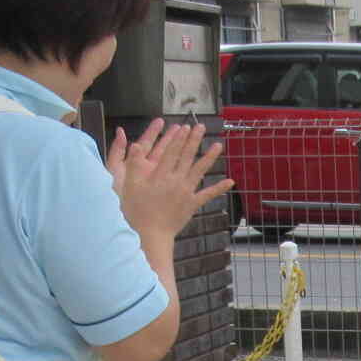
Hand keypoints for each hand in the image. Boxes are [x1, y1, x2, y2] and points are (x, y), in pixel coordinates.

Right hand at [110, 119, 231, 239]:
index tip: (184, 126)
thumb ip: (134, 165)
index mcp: (160, 175)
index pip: (171, 152)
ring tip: (218, 145)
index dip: (178, 138)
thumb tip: (136, 145)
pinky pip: (208, 194)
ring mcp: (186, 192)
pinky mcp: (192, 204)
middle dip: (194, 140)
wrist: (151, 234)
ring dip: (210, 157)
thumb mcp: (130, 186)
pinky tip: (230, 181)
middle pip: (187, 156)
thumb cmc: (137, 211)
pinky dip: (219, 188)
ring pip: (200, 170)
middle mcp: (176, 181)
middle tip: (201, 126)